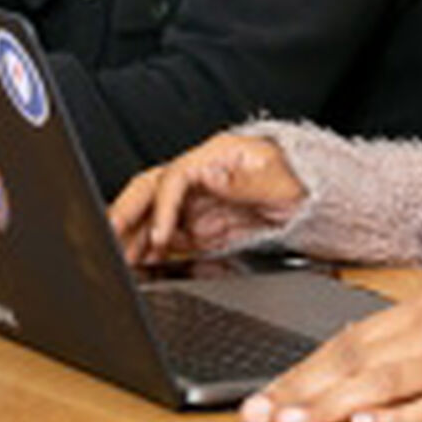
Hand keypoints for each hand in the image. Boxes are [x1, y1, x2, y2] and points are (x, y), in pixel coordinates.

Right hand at [109, 133, 306, 264]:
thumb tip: (209, 177)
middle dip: (126, 213)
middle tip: (108, 239)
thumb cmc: (300, 181)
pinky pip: (166, 235)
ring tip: (117, 260)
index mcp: (213, 157)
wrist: (314, 200)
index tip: (162, 238)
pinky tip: (139, 264)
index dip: (164, 208)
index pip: (174, 178)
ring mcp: (195, 201)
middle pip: (150, 190)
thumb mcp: (280, 180)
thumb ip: (244, 181)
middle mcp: (197, 176)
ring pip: (151, 214)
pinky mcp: (198, 225)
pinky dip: (149, 249)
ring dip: (132, 236)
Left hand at [239, 277, 421, 421]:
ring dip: (336, 404)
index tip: (259, 399)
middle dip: (303, 390)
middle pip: (356, 360)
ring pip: (387, 380)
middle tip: (261, 418)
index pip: (344, 342)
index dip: (299, 372)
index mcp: (417, 309)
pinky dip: (404, 417)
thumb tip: (337, 367)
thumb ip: (396, 338)